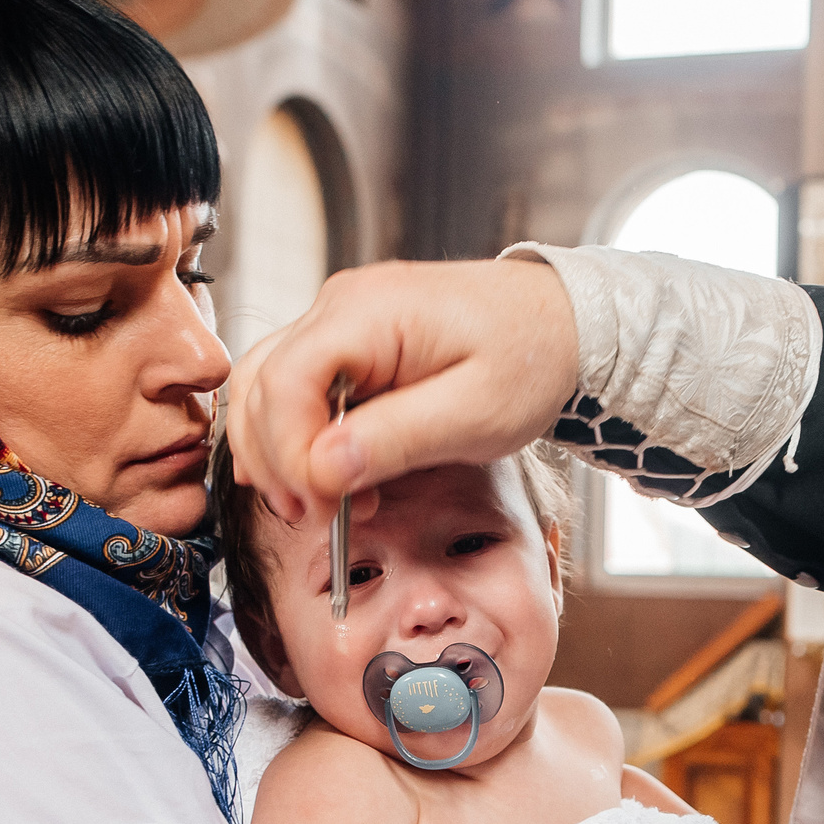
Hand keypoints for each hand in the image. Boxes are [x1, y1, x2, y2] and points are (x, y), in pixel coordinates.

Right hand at [227, 258, 579, 522]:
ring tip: (319, 505)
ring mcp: (339, 322)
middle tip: (320, 517)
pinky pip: (294, 389)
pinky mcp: (348, 344)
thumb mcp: (476, 413)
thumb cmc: (530, 359)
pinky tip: (318, 477)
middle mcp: (339, 306)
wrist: (562, 323)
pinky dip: (293, 436)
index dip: (290, 453)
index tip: (323, 503)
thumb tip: (321, 468)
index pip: (285, 382)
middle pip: (261, 386)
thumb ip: (396, 439)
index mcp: (367, 312)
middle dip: (279, 461)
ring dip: (277, 452)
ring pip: (264, 387)